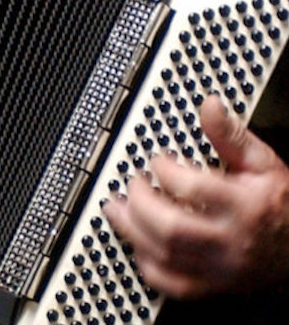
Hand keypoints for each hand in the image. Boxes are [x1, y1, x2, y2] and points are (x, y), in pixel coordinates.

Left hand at [103, 94, 288, 298]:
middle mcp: (231, 241)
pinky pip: (173, 285)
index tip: (157, 159)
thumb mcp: (262, 163)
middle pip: (172, 229)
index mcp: (244, 206)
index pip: (193, 190)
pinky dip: (148, 265)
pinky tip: (138, 243)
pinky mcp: (214, 285)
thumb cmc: (282, 204)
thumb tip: (209, 105)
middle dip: (141, 202)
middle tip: (133, 183)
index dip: (165, 170)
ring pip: (166, 257)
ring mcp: (221, 268)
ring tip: (117, 208)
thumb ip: (231, 135)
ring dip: (132, 230)